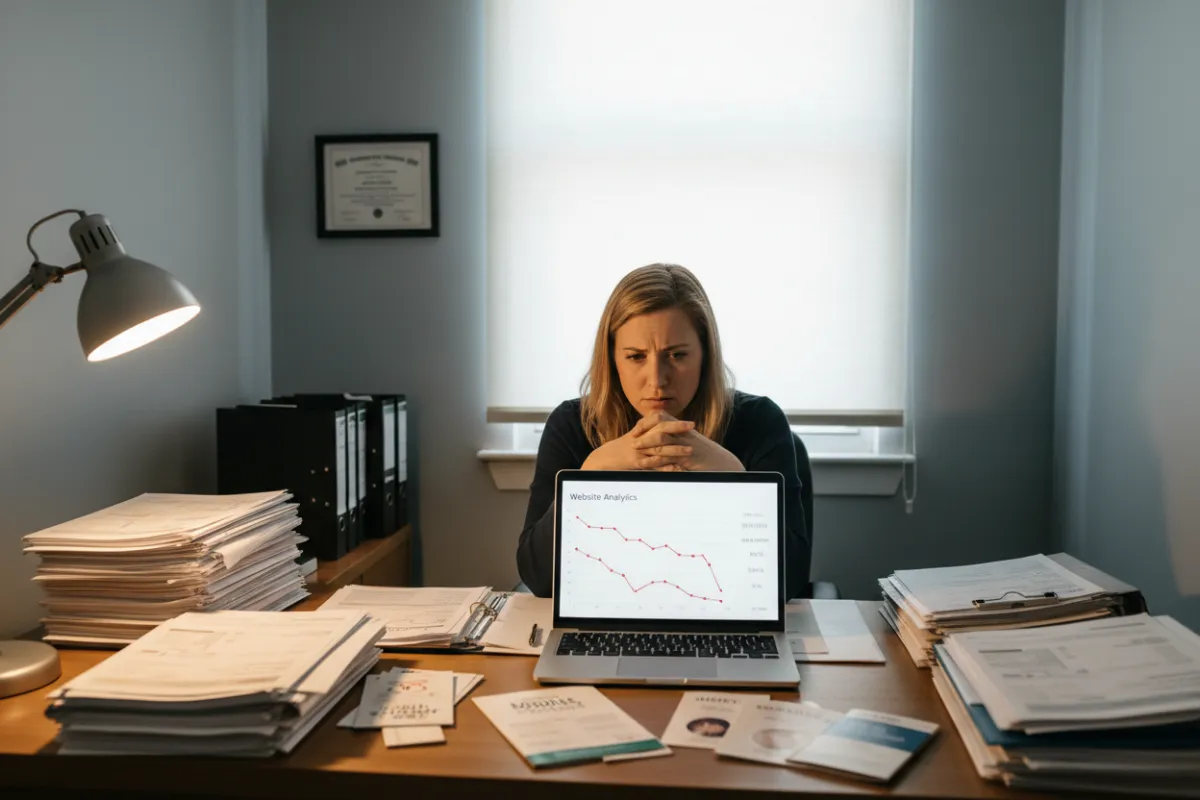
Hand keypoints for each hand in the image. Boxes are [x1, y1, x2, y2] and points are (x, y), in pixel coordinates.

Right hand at [581, 412, 695, 470]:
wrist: (604, 458)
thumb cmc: (622, 447)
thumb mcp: (635, 435)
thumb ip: (649, 428)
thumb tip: (665, 422)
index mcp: (640, 430)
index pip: (658, 421)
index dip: (674, 422)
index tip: (690, 423)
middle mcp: (640, 439)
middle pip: (660, 431)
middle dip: (677, 429)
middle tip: (693, 428)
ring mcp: (638, 452)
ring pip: (659, 449)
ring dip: (676, 450)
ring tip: (690, 450)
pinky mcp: (636, 464)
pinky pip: (653, 465)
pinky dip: (665, 466)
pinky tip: (676, 468)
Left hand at [634, 415, 744, 472]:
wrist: (722, 463)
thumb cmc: (705, 454)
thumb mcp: (690, 442)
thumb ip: (677, 437)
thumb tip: (663, 436)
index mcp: (682, 428)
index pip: (661, 418)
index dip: (647, 422)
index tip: (637, 428)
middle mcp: (682, 434)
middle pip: (659, 425)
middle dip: (644, 430)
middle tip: (632, 438)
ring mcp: (684, 445)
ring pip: (661, 440)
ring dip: (646, 444)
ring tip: (635, 449)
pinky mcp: (685, 459)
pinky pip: (667, 458)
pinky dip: (654, 461)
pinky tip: (644, 465)